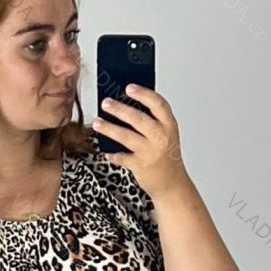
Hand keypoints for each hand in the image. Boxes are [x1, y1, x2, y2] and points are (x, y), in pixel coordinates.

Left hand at [92, 85, 188, 201]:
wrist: (172, 183)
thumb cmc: (166, 156)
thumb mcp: (166, 134)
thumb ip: (151, 120)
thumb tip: (126, 103)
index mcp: (169, 125)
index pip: (158, 104)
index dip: (143, 94)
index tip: (129, 87)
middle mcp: (161, 137)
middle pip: (138, 119)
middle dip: (119, 109)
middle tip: (106, 102)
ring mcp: (150, 152)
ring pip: (127, 137)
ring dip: (109, 129)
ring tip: (98, 122)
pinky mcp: (140, 166)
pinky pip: (122, 158)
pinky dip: (113, 155)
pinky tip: (107, 152)